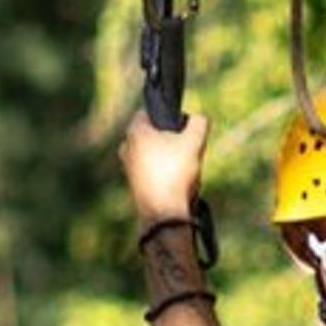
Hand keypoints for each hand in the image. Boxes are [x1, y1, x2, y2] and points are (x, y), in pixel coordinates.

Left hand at [120, 110, 208, 226]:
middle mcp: (126, 147)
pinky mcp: (133, 185)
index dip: (167, 118)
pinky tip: (176, 184)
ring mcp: (128, 167)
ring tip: (183, 170)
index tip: (181, 130)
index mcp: (134, 131)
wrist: (164, 212)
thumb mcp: (194, 142)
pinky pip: (152, 171)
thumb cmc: (175, 172)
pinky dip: (164, 174)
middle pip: (153, 135)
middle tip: (186, 151)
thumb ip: (199, 123)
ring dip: (169, 158)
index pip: (149, 113)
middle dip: (170, 140)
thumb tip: (199, 119)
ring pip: (153, 154)